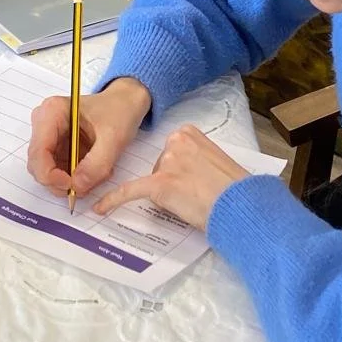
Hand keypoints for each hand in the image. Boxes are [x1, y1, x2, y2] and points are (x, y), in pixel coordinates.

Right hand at [27, 77, 151, 197]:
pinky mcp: (56, 147)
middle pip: (39, 165)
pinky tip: (94, 169)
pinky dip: (75, 178)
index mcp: (52, 112)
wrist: (126, 103)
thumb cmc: (119, 111)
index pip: (38, 152)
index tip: (72, 186)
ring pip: (48, 172)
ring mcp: (49, 136)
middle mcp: (44, 123)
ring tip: (97, 173)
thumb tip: (77, 186)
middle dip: (62, 181)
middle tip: (87, 185)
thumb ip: (96, 164)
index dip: (50, 175)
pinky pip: (58, 172)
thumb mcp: (114, 138)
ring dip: (71, 181)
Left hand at [92, 124, 249, 231]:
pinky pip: (130, 192)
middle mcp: (175, 143)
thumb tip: (182, 175)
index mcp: (190, 133)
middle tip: (198, 194)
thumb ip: (194, 159)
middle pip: (159, 166)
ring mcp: (166, 163)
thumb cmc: (234, 189)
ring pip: (152, 182)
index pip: (170, 152)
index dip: (181, 171)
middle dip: (172, 183)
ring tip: (194, 201)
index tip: (194, 180)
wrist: (241, 205)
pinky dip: (113, 200)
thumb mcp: (215, 161)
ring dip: (168, 195)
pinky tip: (100, 209)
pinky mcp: (159, 185)